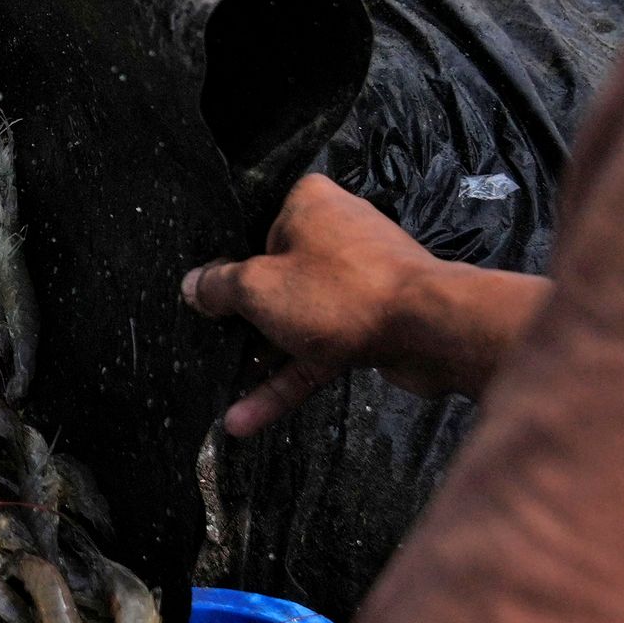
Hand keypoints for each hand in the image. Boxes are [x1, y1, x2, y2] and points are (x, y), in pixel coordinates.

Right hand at [183, 174, 549, 435]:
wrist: (431, 331)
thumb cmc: (337, 293)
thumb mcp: (259, 288)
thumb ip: (219, 286)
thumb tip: (191, 286)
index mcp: (308, 203)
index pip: (253, 227)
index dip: (226, 263)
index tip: (203, 297)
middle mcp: (335, 233)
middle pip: (275, 276)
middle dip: (244, 318)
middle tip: (207, 343)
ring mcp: (358, 280)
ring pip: (298, 318)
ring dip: (264, 358)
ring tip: (223, 395)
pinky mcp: (373, 323)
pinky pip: (320, 347)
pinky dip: (289, 378)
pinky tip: (247, 418)